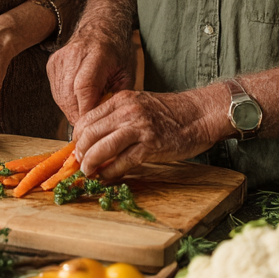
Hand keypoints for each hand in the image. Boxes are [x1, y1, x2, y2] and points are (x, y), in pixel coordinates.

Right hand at [47, 27, 134, 125]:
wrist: (100, 29)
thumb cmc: (117, 52)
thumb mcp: (126, 74)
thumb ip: (116, 97)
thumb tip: (103, 121)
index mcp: (97, 54)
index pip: (84, 88)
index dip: (87, 111)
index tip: (94, 124)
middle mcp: (74, 55)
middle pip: (69, 96)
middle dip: (79, 115)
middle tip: (90, 124)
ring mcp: (60, 59)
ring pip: (60, 97)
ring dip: (72, 110)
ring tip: (86, 110)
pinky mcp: (52, 64)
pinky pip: (56, 92)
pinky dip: (66, 101)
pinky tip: (79, 99)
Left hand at [73, 88, 223, 180]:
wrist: (200, 114)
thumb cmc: (171, 113)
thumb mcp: (140, 106)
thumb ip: (118, 118)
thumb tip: (95, 140)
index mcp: (121, 100)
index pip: (87, 119)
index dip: (78, 138)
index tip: (77, 150)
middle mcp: (127, 111)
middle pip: (90, 134)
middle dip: (80, 153)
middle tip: (80, 164)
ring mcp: (139, 128)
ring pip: (102, 148)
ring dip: (91, 164)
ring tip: (88, 173)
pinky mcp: (151, 145)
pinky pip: (122, 162)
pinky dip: (110, 172)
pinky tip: (107, 177)